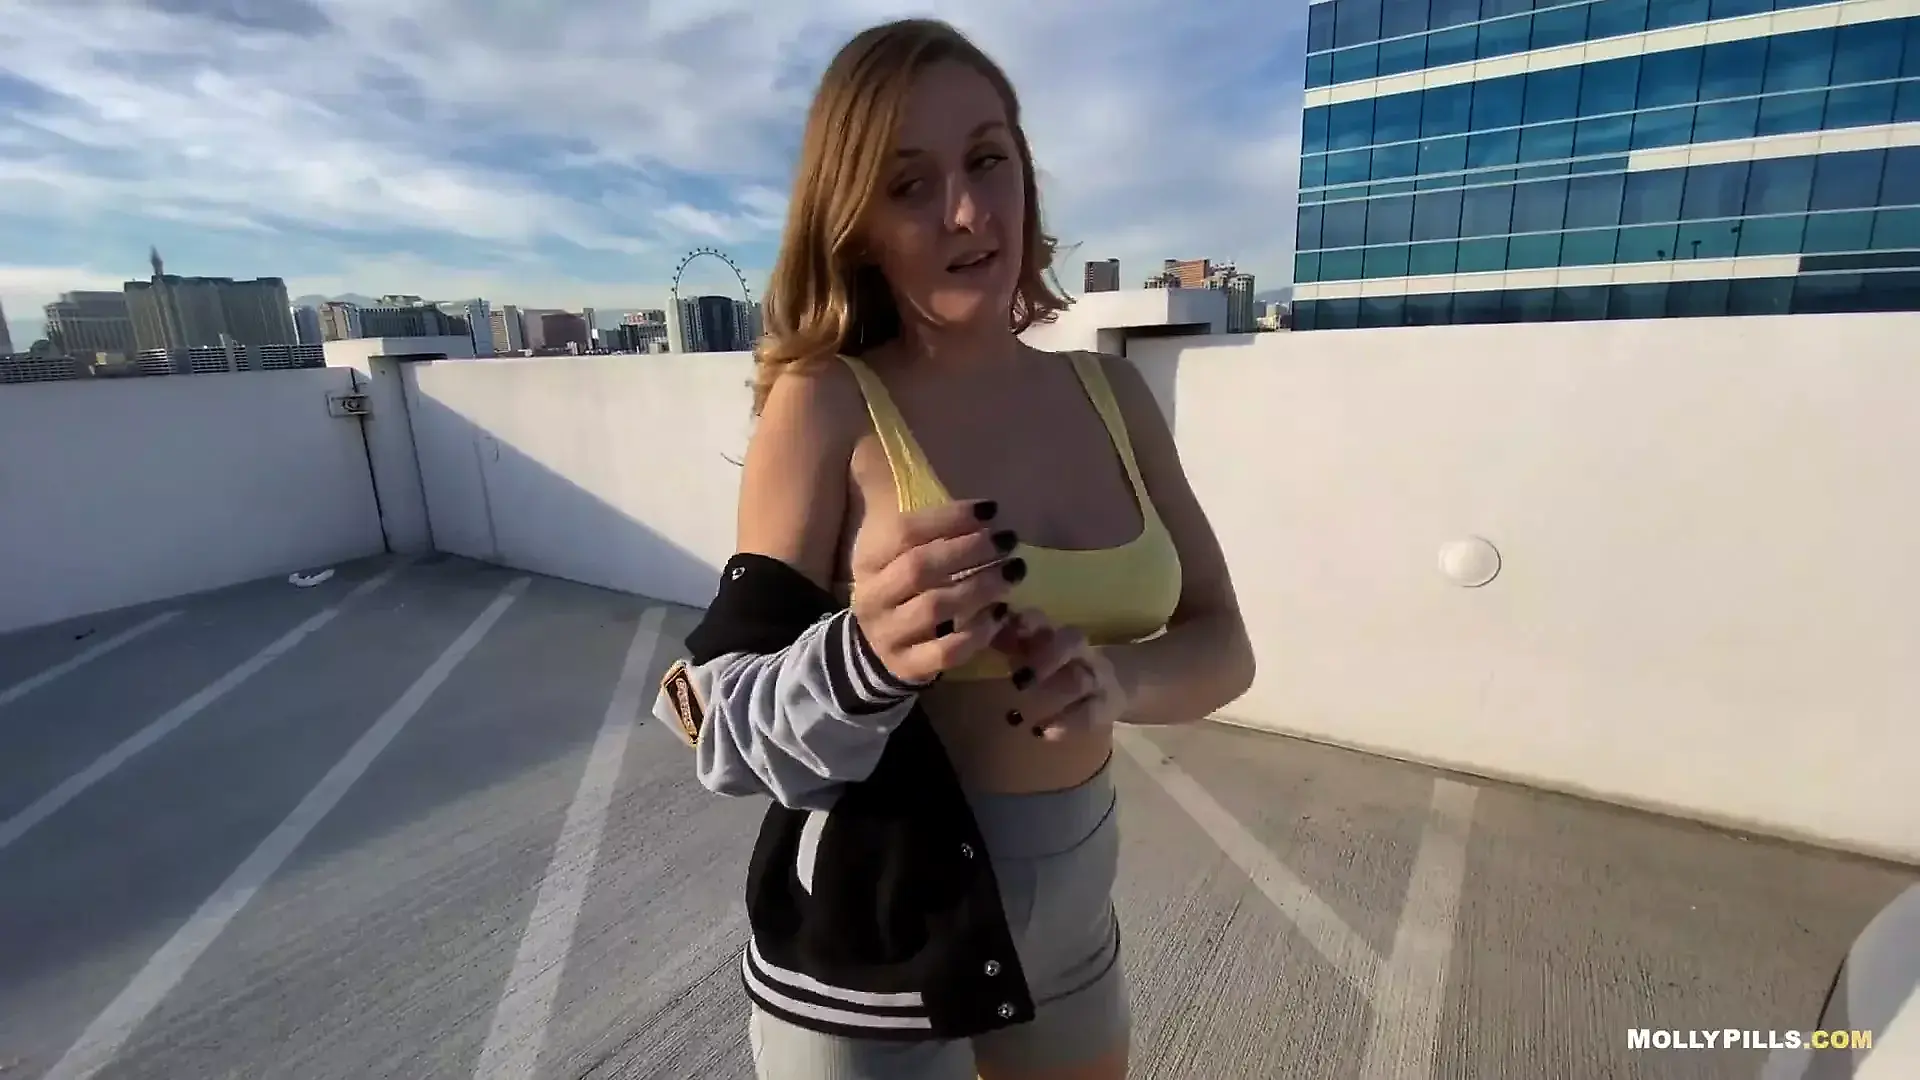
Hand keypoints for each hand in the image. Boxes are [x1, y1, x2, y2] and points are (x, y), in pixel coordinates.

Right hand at [848, 499, 1023, 684]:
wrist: (872, 652)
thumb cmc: (899, 590)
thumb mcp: (896, 554)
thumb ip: (925, 526)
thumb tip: (964, 490)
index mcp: (868, 560)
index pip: (905, 532)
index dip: (950, 517)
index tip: (991, 509)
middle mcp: (873, 596)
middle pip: (921, 567)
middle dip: (971, 550)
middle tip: (1010, 541)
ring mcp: (889, 634)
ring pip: (936, 609)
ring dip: (981, 587)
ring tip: (1014, 572)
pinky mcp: (908, 668)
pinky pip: (945, 652)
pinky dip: (976, 634)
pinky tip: (1000, 615)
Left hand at [997, 612, 1129, 740]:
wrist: (1118, 679)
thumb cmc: (1059, 663)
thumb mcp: (1034, 648)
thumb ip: (1007, 642)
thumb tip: (970, 634)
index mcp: (1054, 633)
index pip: (1041, 619)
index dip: (1024, 624)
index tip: (999, 636)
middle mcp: (1079, 651)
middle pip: (1071, 641)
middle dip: (1046, 656)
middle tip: (1019, 680)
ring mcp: (1097, 677)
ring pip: (1082, 678)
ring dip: (1056, 692)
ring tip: (1025, 713)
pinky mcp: (1107, 705)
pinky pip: (1091, 713)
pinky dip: (1067, 724)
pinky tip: (1044, 733)